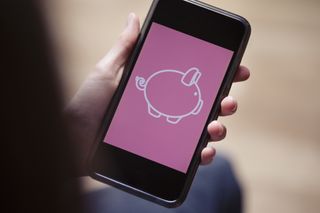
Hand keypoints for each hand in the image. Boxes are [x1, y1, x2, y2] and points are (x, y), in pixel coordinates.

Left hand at [65, 13, 249, 174]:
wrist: (73, 140)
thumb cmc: (88, 105)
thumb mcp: (107, 72)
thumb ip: (124, 47)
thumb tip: (133, 18)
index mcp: (160, 91)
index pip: (194, 83)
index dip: (218, 75)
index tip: (236, 69)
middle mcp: (167, 111)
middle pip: (205, 107)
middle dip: (225, 102)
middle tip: (228, 100)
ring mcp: (167, 134)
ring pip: (203, 132)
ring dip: (219, 129)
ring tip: (215, 125)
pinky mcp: (163, 155)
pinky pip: (190, 157)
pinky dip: (203, 155)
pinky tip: (204, 151)